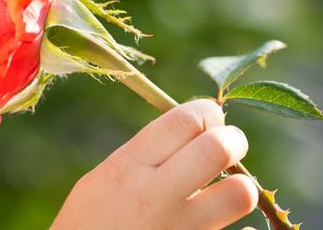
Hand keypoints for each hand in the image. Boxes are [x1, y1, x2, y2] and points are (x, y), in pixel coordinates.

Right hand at [50, 99, 258, 229]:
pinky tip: (229, 226)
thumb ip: (144, 155)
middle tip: (230, 147)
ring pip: (240, 194)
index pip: (183, 120)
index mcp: (128, 168)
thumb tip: (193, 132)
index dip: (206, 113)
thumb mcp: (103, 179)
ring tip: (228, 189)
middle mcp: (155, 196)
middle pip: (217, 148)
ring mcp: (179, 229)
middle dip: (233, 140)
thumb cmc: (90, 221)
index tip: (209, 120)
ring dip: (240, 187)